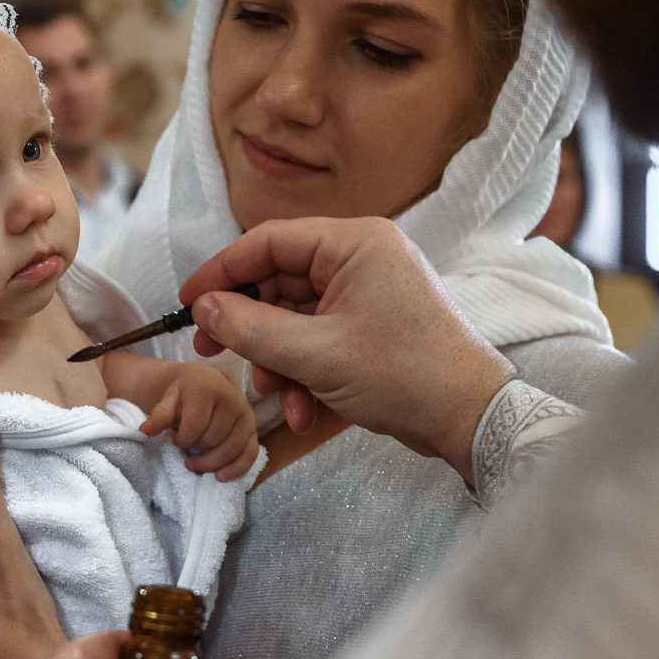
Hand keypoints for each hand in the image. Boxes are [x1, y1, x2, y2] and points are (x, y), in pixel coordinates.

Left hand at [138, 363, 260, 479]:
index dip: (182, 439)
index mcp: (208, 389)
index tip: (175, 439)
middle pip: (213, 439)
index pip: (195, 425)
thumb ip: (158, 416)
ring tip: (195, 463)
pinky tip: (220, 476)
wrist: (205, 382)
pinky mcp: (254, 430)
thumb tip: (144, 431)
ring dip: (211, 463)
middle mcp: (232, 400)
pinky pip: (250, 455)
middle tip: (186, 449)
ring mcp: (246, 415)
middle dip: (196, 449)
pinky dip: (236, 469)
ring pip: (231, 449)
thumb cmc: (185, 394)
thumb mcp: (168, 400)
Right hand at [183, 217, 515, 486]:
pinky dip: (304, 369)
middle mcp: (362, 257)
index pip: (268, 242)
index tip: (188, 302)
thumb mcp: (314, 354)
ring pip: (296, 315)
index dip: (221, 271)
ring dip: (277, 357)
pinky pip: (320, 336)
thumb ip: (250, 327)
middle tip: (212, 350)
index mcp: (355, 242)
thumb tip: (205, 308)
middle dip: (249, 325)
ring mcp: (369, 291)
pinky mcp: (373, 323)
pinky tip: (304, 407)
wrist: (471, 416)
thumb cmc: (405, 375)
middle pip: (279, 280)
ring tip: (274, 392)